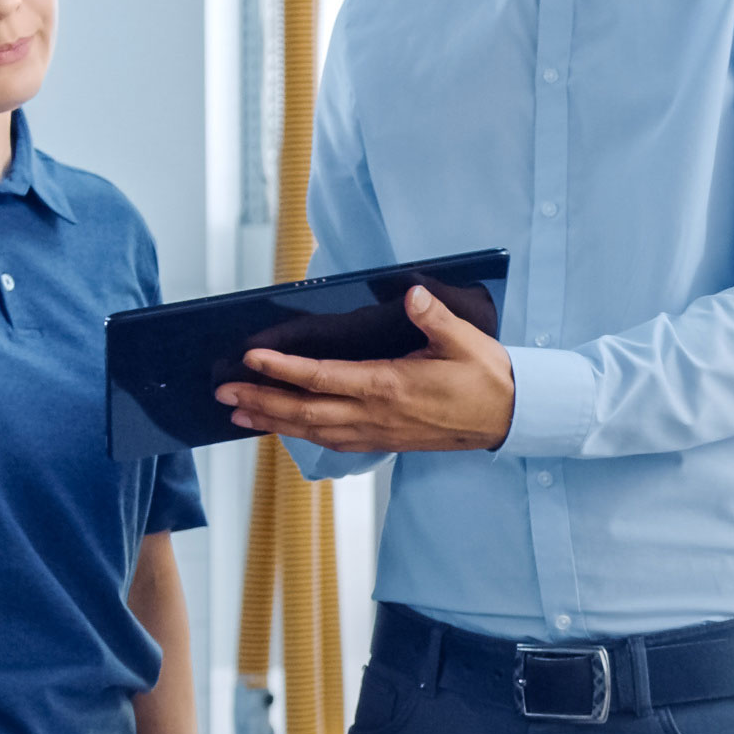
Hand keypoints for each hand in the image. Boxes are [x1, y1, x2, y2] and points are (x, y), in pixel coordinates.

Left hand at [218, 287, 514, 452]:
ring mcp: (378, 432)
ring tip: (239, 413)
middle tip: (223, 394)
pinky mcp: (384, 440)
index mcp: (389, 386)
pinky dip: (302, 434)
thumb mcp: (464, 341)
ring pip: (313, 431)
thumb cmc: (486, 377)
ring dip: (272, 422)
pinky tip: (285, 429)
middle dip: (260, 402)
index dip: (283, 369)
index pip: (322, 377)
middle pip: (304, 412)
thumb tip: (412, 293)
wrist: (509, 418)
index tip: (251, 358)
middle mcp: (376, 414)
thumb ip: (434, 318)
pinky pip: (333, 440)